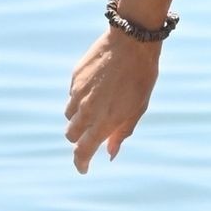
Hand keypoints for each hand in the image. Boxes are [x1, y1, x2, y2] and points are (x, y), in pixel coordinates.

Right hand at [65, 29, 160, 173]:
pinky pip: (72, 95)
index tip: (84, 168)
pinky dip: (80, 99)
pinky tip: (97, 87)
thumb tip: (110, 154)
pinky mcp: (74, 78)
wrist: (131, 42)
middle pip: (71, 135)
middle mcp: (86, 110)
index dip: (81, 162)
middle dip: (79, 139)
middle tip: (93, 135)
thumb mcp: (138, 108)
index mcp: (103, 121)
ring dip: (79, 118)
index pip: (83, 150)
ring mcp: (77, 93)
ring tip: (98, 107)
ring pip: (69, 115)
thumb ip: (122, 132)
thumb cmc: (141, 77)